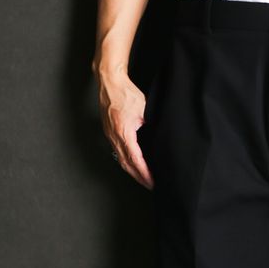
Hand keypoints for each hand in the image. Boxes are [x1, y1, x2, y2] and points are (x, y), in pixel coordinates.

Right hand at [96, 71, 153, 189]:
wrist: (109, 82)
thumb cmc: (125, 93)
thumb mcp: (144, 110)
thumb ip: (151, 125)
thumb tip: (160, 138)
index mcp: (124, 133)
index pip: (136, 160)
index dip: (145, 173)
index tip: (153, 181)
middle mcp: (114, 137)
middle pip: (127, 165)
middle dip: (139, 177)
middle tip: (151, 185)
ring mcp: (110, 135)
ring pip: (121, 160)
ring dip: (132, 171)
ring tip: (143, 179)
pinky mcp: (109, 132)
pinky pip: (118, 152)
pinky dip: (127, 162)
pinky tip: (133, 164)